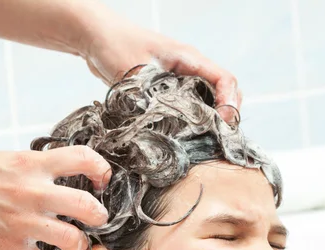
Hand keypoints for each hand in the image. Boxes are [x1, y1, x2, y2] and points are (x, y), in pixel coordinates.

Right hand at [0, 146, 110, 249]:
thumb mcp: (7, 159)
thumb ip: (36, 167)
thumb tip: (64, 174)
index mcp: (32, 165)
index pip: (83, 159)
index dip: (101, 170)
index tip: (102, 180)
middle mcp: (32, 192)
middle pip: (88, 206)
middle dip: (99, 215)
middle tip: (96, 218)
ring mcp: (22, 222)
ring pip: (73, 240)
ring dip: (79, 243)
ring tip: (73, 242)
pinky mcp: (8, 248)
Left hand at [82, 9, 241, 121]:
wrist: (95, 36)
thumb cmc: (115, 44)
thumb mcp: (135, 73)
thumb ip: (151, 97)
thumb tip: (163, 124)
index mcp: (189, 59)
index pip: (224, 80)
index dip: (229, 103)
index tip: (223, 123)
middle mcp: (189, 68)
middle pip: (222, 91)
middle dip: (225, 114)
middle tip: (218, 137)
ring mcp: (179, 77)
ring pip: (206, 99)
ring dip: (209, 118)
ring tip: (204, 139)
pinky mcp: (166, 87)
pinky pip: (188, 103)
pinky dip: (191, 118)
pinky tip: (183, 133)